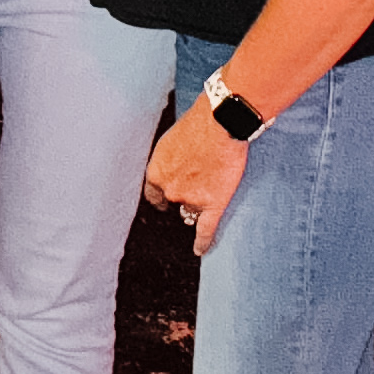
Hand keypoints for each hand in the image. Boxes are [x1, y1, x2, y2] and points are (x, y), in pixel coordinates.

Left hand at [143, 115, 246, 258]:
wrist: (220, 122)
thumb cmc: (197, 124)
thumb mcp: (171, 140)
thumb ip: (170, 158)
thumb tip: (175, 164)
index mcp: (156, 171)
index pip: (153, 194)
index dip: (161, 197)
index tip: (164, 201)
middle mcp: (170, 189)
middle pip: (174, 202)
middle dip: (182, 197)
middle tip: (194, 187)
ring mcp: (191, 199)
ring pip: (191, 212)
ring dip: (196, 207)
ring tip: (206, 197)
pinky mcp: (212, 204)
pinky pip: (205, 229)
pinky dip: (202, 242)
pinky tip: (200, 250)